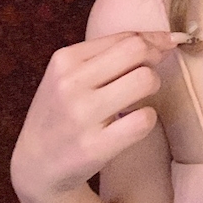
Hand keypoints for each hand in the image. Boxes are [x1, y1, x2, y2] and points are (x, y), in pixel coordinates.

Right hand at [10, 31, 188, 202]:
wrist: (36, 164)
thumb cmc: (62, 112)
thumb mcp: (69, 75)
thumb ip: (107, 53)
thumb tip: (164, 38)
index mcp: (65, 60)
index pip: (126, 37)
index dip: (154, 39)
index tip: (167, 44)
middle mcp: (71, 84)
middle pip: (137, 50)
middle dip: (156, 57)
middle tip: (153, 71)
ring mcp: (82, 115)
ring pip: (145, 80)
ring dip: (153, 86)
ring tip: (140, 97)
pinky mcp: (95, 146)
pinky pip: (143, 120)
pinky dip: (147, 118)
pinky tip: (134, 122)